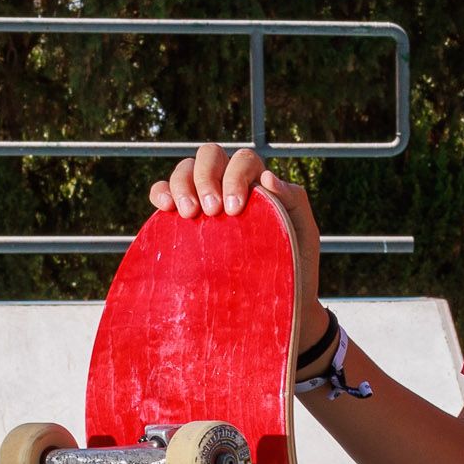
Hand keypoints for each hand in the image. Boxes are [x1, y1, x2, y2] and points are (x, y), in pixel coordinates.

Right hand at [149, 145, 330, 355]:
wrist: (272, 307)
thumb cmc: (293, 268)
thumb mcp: (303, 235)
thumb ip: (293, 201)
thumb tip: (266, 177)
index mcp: (258, 185)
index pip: (243, 160)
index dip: (235, 176)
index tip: (234, 209)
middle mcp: (229, 186)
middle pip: (209, 156)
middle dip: (206, 177)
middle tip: (211, 211)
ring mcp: (204, 200)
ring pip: (184, 169)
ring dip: (182, 184)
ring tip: (189, 215)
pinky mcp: (182, 220)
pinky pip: (163, 191)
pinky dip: (160, 191)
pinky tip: (166, 208)